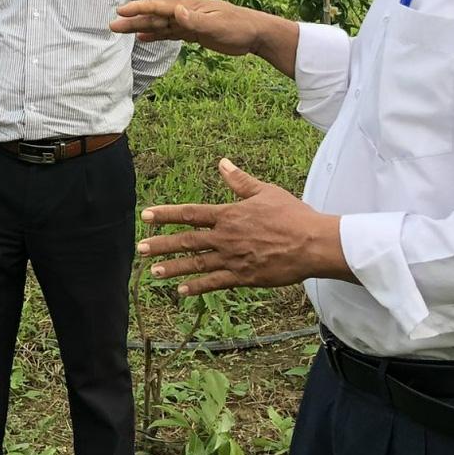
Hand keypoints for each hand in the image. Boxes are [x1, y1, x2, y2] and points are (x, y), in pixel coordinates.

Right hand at [111, 0, 261, 53]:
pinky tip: (143, 39)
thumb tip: (176, 11)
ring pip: (159, 25)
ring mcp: (188, 22)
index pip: (159, 6)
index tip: (122, 11)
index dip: (140, 8)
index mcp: (189, 7)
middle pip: (155, 15)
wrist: (256, 33)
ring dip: (141, 27)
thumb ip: (195, 20)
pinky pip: (169, 33)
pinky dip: (155, 35)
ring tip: (121, 31)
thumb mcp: (217, 26)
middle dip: (134, 19)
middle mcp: (185, 12)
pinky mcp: (193, 33)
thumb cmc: (239, 28)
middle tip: (112, 25)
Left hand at [138, 159, 350, 295]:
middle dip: (161, 245)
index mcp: (229, 215)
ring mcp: (233, 259)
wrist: (313, 244)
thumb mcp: (265, 192)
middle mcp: (226, 237)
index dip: (167, 214)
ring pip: (197, 264)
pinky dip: (197, 287)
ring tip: (153, 272)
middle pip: (187, 241)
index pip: (191, 213)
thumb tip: (222, 163)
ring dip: (174, 268)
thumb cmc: (292, 215)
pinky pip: (215, 283)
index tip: (146, 216)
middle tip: (140, 249)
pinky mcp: (244, 277)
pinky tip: (181, 291)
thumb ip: (240, 181)